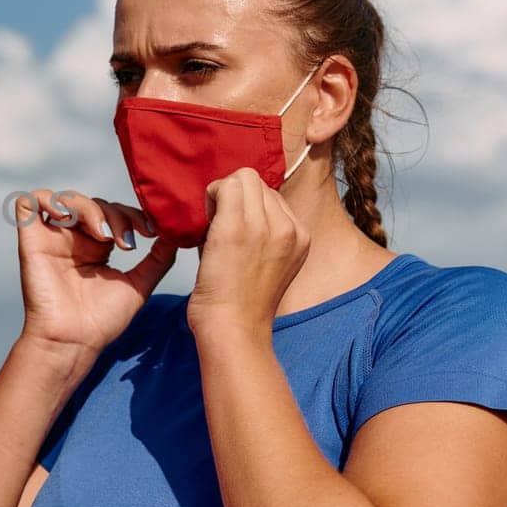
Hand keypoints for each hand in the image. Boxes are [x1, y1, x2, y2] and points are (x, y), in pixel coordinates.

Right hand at [14, 188, 175, 376]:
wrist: (74, 341)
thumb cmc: (101, 321)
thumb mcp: (139, 285)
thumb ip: (157, 259)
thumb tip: (177, 234)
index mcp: (96, 248)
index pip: (114, 213)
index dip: (133, 215)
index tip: (151, 233)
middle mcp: (73, 240)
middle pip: (95, 203)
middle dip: (117, 215)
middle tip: (127, 242)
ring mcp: (51, 238)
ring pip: (68, 199)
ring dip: (91, 208)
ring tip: (104, 234)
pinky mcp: (30, 240)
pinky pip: (28, 203)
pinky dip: (48, 200)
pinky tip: (67, 218)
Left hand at [188, 167, 309, 334]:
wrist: (234, 328)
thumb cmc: (239, 301)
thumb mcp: (266, 261)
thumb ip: (261, 231)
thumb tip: (234, 202)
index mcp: (300, 236)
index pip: (271, 196)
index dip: (247, 206)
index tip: (233, 230)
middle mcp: (289, 227)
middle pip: (258, 182)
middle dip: (235, 196)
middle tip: (218, 226)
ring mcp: (266, 225)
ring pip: (243, 178)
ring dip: (223, 195)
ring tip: (214, 228)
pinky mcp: (238, 227)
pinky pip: (226, 186)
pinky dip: (211, 197)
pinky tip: (206, 226)